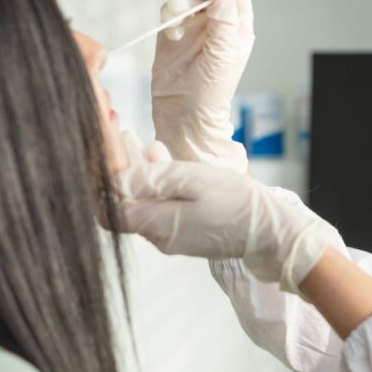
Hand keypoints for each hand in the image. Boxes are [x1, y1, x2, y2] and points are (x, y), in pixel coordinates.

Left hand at [114, 133, 341, 292]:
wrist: (271, 232)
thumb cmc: (236, 203)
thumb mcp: (191, 180)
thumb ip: (149, 179)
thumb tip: (112, 180)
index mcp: (156, 224)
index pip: (107, 211)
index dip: (99, 184)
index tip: (102, 155)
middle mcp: (159, 236)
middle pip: (125, 203)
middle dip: (120, 169)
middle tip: (119, 134)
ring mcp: (174, 237)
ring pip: (144, 202)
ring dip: (140, 172)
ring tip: (138, 139)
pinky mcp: (188, 233)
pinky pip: (163, 207)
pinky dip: (159, 183)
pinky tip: (162, 157)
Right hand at [151, 0, 253, 173]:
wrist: (183, 113)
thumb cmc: (211, 90)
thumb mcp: (223, 53)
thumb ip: (223, 18)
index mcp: (237, 27)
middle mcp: (217, 23)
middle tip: (183, 5)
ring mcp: (194, 26)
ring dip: (177, 2)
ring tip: (175, 23)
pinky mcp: (173, 32)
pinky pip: (169, 11)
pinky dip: (168, 16)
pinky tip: (171, 34)